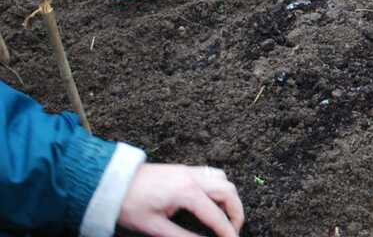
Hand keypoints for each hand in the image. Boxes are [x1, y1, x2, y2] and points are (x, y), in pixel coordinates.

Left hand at [117, 164, 244, 236]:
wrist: (109, 182)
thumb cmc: (128, 204)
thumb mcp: (154, 227)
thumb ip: (181, 236)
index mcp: (187, 192)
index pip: (216, 215)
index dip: (227, 231)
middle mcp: (193, 178)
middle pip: (228, 192)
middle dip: (236, 213)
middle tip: (232, 230)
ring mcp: (189, 171)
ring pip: (223, 180)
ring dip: (229, 198)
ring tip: (224, 216)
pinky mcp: (183, 169)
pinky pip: (212, 174)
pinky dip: (219, 187)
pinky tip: (211, 200)